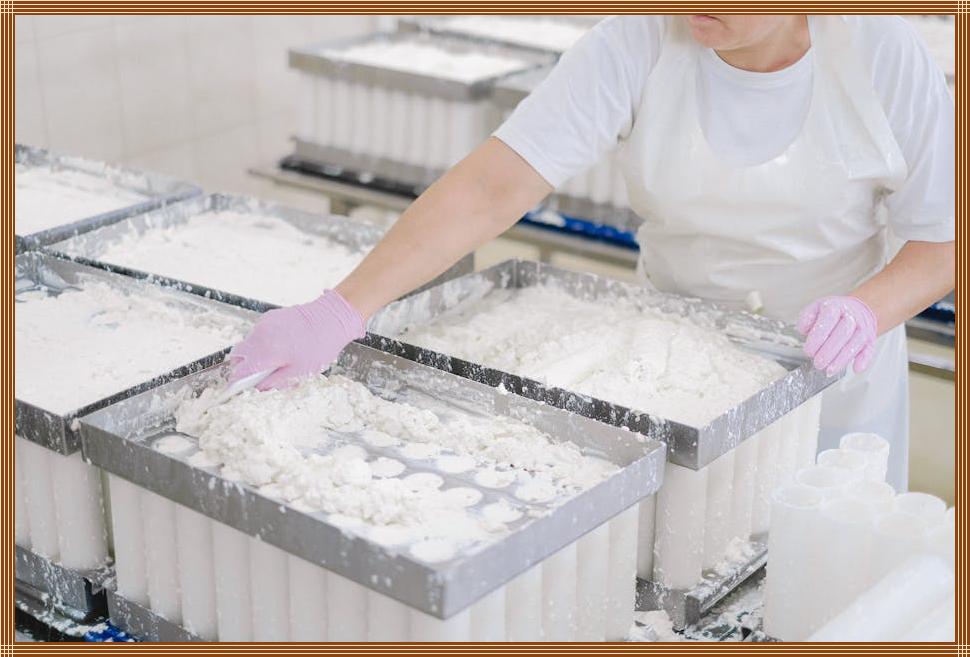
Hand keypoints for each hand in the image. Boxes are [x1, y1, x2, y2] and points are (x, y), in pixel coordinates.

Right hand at [229, 290, 364, 390]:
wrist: (331, 318)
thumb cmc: (319, 347)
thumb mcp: (299, 372)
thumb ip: (275, 382)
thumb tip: (258, 390)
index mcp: (264, 353)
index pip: (239, 371)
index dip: (236, 382)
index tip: (237, 388)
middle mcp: (259, 336)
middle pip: (237, 354)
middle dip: (241, 366)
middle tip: (255, 375)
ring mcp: (263, 324)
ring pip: (248, 343)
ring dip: (253, 353)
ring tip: (274, 359)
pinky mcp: (269, 316)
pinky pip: (258, 332)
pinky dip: (262, 341)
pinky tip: (281, 345)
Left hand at [797, 296, 876, 375]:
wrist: (855, 310)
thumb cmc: (832, 313)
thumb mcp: (815, 309)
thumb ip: (806, 318)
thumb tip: (804, 329)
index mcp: (835, 307)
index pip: (828, 320)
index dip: (817, 337)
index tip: (809, 351)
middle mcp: (851, 316)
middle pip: (843, 333)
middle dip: (829, 351)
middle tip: (818, 363)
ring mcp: (862, 328)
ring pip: (855, 344)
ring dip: (842, 359)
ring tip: (829, 370)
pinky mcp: (869, 339)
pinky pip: (869, 350)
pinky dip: (864, 360)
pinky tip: (856, 369)